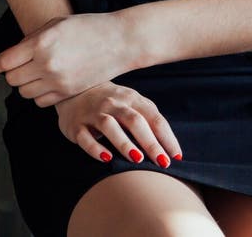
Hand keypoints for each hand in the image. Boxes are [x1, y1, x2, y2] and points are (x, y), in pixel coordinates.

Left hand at [0, 13, 129, 105]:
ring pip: (24, 92)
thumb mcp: (57, 24)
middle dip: (14, 72)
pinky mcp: (67, 93)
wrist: (120, 41)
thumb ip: (30, 41)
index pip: (4, 62)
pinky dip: (40, 94)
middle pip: (12, 79)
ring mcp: (57, 81)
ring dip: (26, 84)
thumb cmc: (88, 27)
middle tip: (24, 64)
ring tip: (39, 72)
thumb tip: (5, 60)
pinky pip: (40, 101)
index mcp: (41, 43)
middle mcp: (47, 63)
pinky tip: (50, 81)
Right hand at [55, 80, 183, 166]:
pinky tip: (106, 158)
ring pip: (110, 127)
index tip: (176, 156)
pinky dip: (95, 148)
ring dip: (124, 143)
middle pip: (135, 121)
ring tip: (137, 159)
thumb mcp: (130, 103)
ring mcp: (94, 113)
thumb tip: (169, 146)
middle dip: (150, 142)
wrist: (74, 90)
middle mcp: (114, 103)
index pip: (153, 117)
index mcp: (131, 98)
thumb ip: (146, 118)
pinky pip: (85, 137)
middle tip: (163, 162)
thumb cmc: (111, 102)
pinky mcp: (76, 125)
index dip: (166, 137)